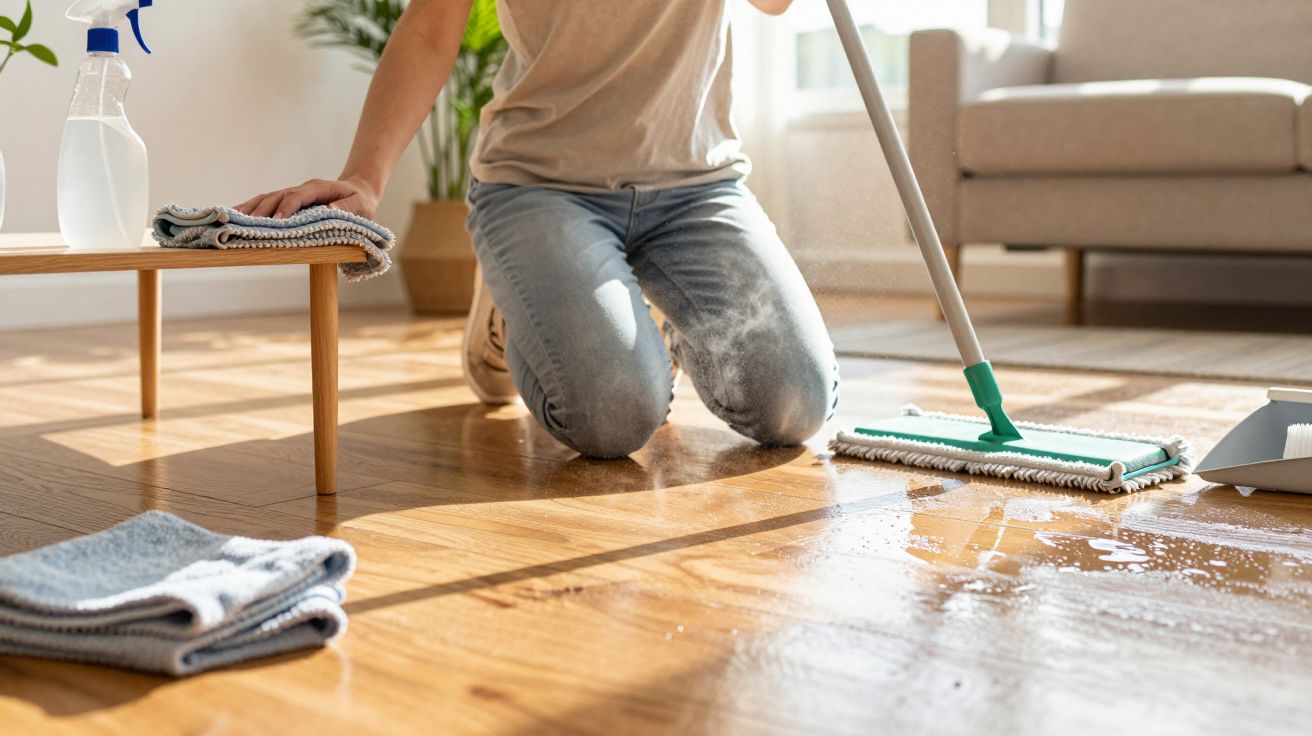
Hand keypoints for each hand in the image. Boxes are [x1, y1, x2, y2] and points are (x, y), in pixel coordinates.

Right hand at [235, 177, 380, 219]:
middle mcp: (301, 189)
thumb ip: (347, 207)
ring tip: (233, 220)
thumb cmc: (360, 201)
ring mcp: (292, 193)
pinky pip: (266, 203)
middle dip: (262, 211)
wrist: (358, 190)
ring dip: (250, 209)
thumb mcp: (361, 205)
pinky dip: (251, 208)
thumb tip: (330, 208)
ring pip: (267, 198)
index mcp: (317, 188)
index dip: (286, 208)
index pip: (297, 196)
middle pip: (276, 197)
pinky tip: (237, 216)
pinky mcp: (287, 201)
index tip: (277, 221)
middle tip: (248, 226)